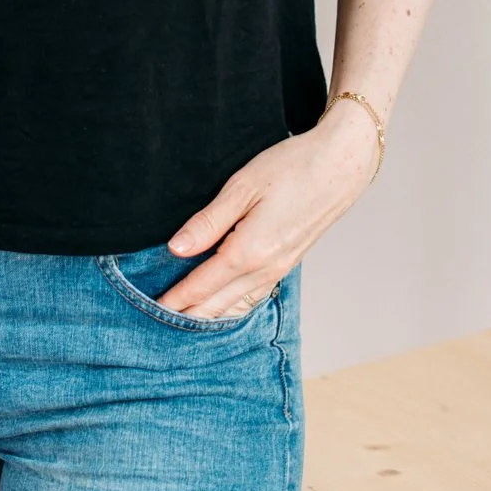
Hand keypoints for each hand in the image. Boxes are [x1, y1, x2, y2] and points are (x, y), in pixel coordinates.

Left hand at [154, 101, 380, 317]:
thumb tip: (176, 249)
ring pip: (236, 306)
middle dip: (185, 316)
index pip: (200, 285)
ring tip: (182, 322)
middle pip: (216, 305)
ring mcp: (279, 269)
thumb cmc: (292, 167)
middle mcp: (264, 269)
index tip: (149, 309)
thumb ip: (208, 221)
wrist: (341, 166)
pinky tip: (222, 307)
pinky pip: (254, 297)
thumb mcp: (243, 186)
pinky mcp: (288, 263)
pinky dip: (232, 307)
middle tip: (155, 324)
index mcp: (248, 251)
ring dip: (208, 316)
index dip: (173, 299)